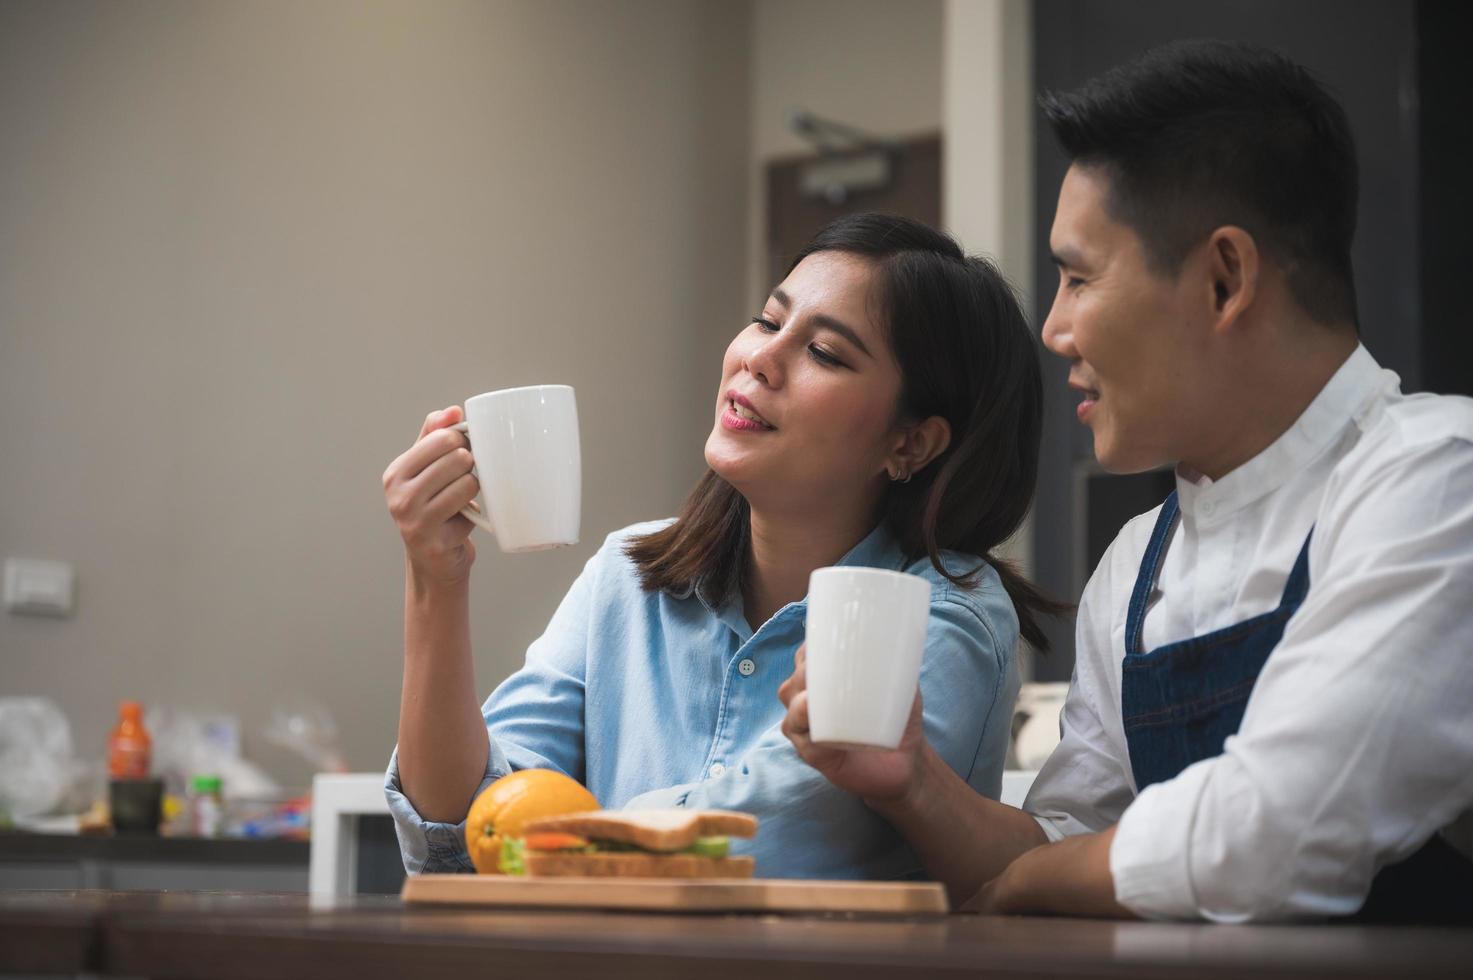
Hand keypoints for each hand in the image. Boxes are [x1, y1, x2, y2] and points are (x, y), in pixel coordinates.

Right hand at [382, 406, 479, 585]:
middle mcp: (398, 495)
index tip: (466, 450)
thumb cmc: (435, 510)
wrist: (435, 562)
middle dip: (471, 464)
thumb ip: (434, 437)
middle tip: (468, 477)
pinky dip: (474, 512)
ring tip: (464, 499)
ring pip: (467, 482)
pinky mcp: (432, 541)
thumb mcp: (428, 471)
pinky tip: (463, 520)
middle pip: (456, 458)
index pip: (441, 437)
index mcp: (396, 473)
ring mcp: (413, 520)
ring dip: (475, 489)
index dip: (463, 440)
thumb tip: (453, 410)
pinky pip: (469, 510)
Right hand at [778, 643, 926, 803]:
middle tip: (830, 663)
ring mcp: (806, 724)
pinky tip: (808, 707)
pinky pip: (796, 729)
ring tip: (816, 687)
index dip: (813, 644)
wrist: (905, 764)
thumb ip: (899, 664)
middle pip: (797, 673)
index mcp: (826, 681)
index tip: (830, 638)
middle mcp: (809, 699)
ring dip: (800, 688)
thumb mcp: (901, 688)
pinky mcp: (810, 750)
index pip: (810, 655)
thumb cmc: (897, 721)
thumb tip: (902, 640)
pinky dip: (800, 717)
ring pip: (790, 697)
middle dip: (807, 665)